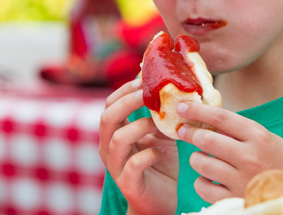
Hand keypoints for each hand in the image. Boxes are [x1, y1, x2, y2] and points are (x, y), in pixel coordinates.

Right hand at [98, 79, 178, 214]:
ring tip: (160, 124)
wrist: (158, 202)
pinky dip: (150, 153)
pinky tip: (162, 151)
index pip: (110, 105)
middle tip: (147, 94)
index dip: (124, 91)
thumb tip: (175, 92)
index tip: (143, 80)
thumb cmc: (158, 164)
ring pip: (118, 139)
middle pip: (107, 118)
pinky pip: (134, 164)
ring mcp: (116, 166)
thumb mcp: (160, 136)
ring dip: (142, 126)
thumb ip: (160, 117)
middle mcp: (109, 148)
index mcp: (114, 133)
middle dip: (128, 102)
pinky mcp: (128, 183)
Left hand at [175, 102, 282, 203]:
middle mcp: (249, 156)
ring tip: (201, 158)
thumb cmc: (281, 162)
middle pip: (206, 139)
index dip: (198, 110)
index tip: (183, 107)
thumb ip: (240, 130)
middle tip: (182, 130)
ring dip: (196, 158)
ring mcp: (241, 180)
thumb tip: (208, 119)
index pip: (221, 117)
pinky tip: (207, 179)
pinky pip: (203, 187)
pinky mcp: (233, 199)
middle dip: (190, 133)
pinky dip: (200, 181)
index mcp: (258, 136)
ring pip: (201, 163)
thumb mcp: (267, 139)